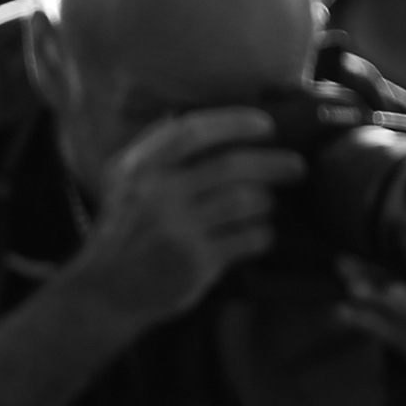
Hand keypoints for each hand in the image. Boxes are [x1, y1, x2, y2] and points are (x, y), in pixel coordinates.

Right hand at [68, 109, 302, 328]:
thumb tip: (192, 117)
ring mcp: (179, 228)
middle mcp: (158, 193)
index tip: (266, 125)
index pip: (192, 132)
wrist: (108, 288)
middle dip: (273, 163)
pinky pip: (250, 238)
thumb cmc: (125, 228)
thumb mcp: (123, 180)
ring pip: (246, 201)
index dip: (234, 123)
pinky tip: (259, 233)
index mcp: (141, 167)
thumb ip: (155, 150)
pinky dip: (263, 233)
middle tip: (297, 166)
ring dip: (267, 201)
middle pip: (231, 166)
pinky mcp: (198, 260)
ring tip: (268, 203)